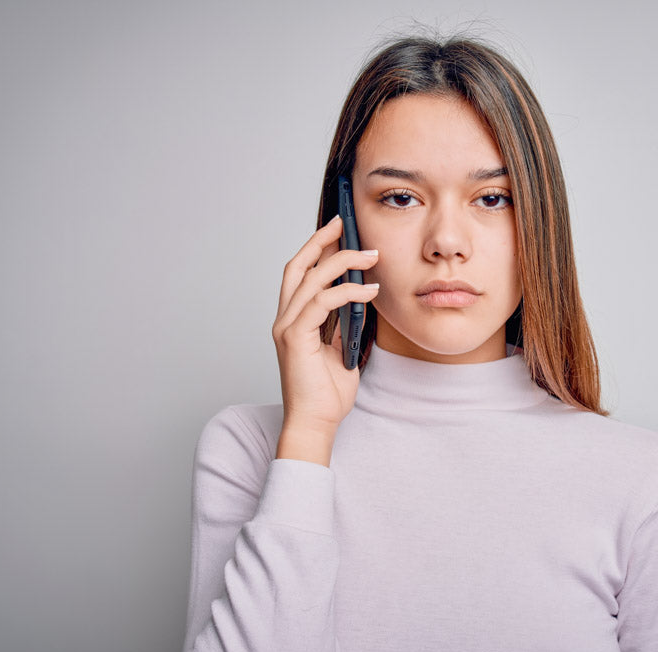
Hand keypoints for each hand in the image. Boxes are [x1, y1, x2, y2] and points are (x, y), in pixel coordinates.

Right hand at [271, 215, 378, 465]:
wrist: (317, 423)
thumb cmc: (327, 394)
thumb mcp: (342, 351)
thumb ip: (344, 325)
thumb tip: (361, 301)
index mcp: (293, 320)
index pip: (301, 274)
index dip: (316, 248)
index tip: (339, 230)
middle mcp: (285, 319)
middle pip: (297, 266)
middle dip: (321, 240)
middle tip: (345, 223)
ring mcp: (287, 327)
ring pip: (312, 278)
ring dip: (344, 262)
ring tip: (371, 256)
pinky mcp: (295, 337)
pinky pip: (323, 302)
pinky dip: (348, 291)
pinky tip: (370, 291)